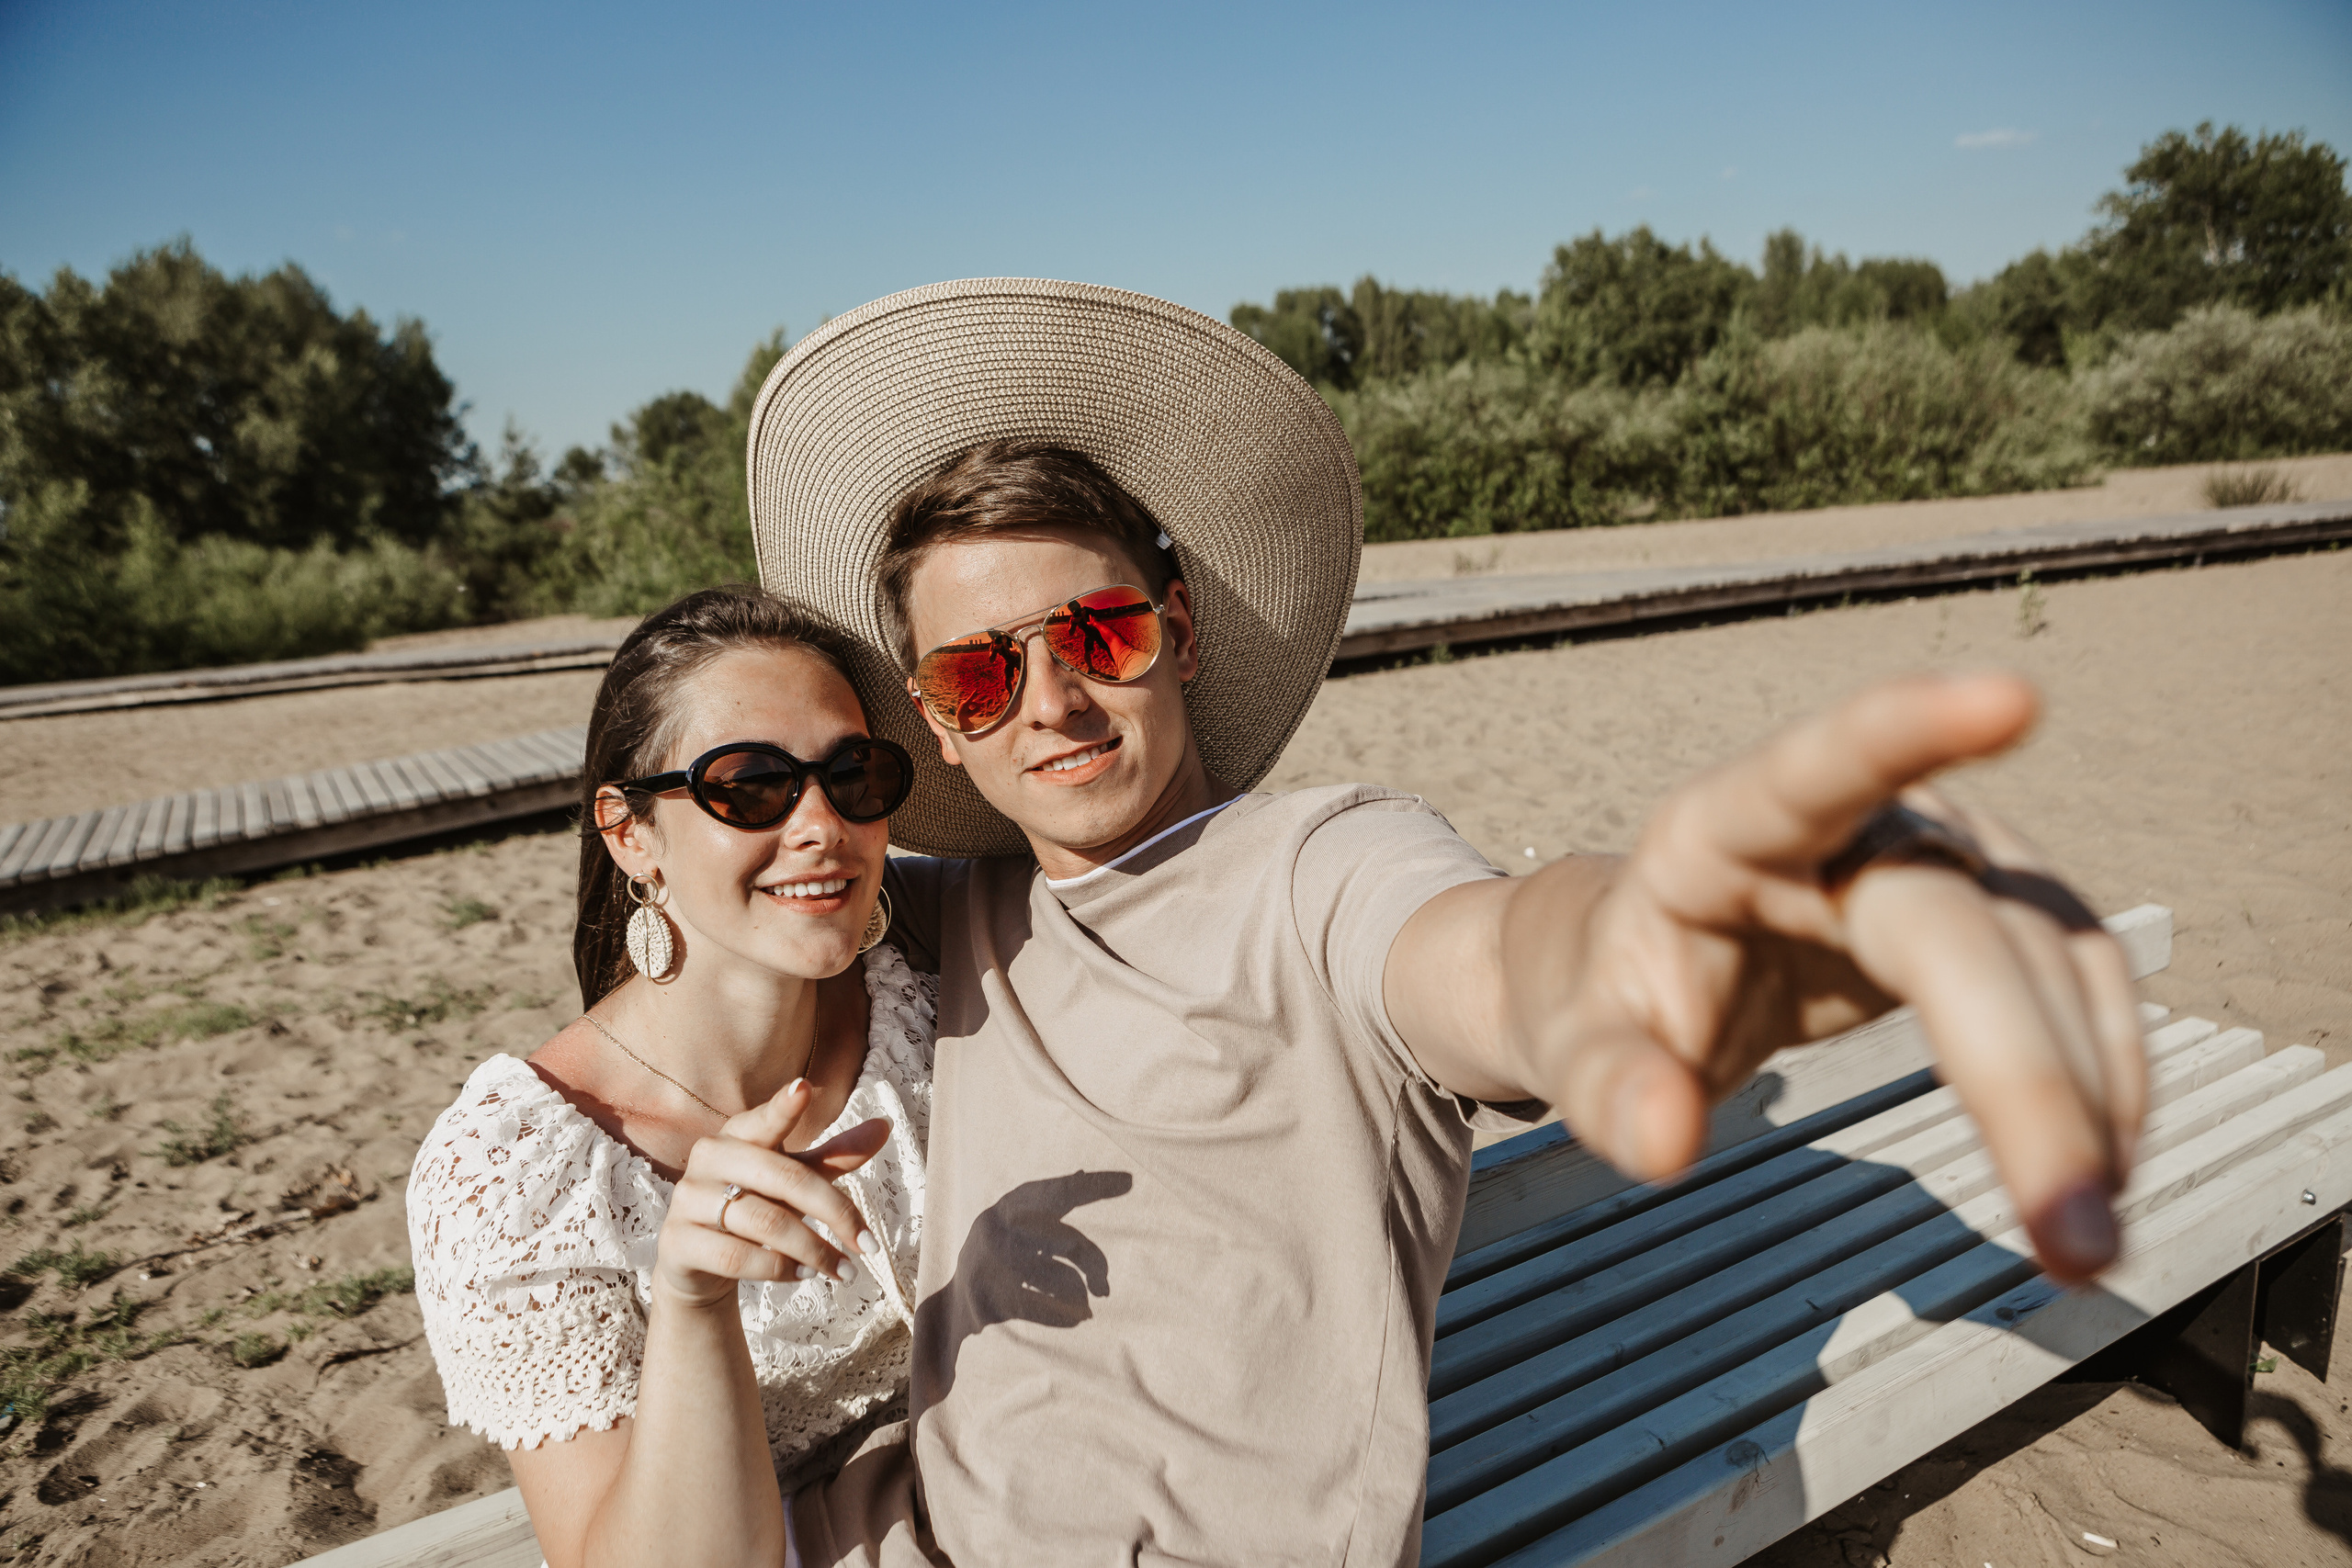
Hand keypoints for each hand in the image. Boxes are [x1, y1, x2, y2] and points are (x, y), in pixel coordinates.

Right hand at [654, 1080, 892, 1309]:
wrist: (698, 1263)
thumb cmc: (755, 1207)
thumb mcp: (794, 1181)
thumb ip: (834, 1157)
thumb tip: (883, 1127)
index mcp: (738, 1134)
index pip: (764, 1119)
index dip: (783, 1107)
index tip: (804, 1088)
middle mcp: (708, 1158)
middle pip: (784, 1179)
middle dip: (836, 1214)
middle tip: (868, 1246)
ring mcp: (687, 1199)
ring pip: (765, 1223)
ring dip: (814, 1251)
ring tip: (843, 1270)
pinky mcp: (677, 1242)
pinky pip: (736, 1257)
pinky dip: (779, 1269)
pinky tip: (804, 1275)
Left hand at [1519, 672, 2145, 1282]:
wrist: (1641, 966)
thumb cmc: (1608, 995)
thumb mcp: (1573, 1045)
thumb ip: (1607, 1087)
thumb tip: (1665, 1141)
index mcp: (1723, 829)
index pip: (1815, 769)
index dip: (1907, 731)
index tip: (2012, 701)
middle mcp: (1850, 826)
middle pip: (1958, 927)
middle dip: (2024, 1078)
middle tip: (2075, 1239)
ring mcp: (1937, 853)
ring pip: (2044, 955)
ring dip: (2088, 1096)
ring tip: (2090, 1241)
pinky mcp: (1994, 903)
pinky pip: (2074, 978)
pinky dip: (2099, 1074)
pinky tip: (2103, 1168)